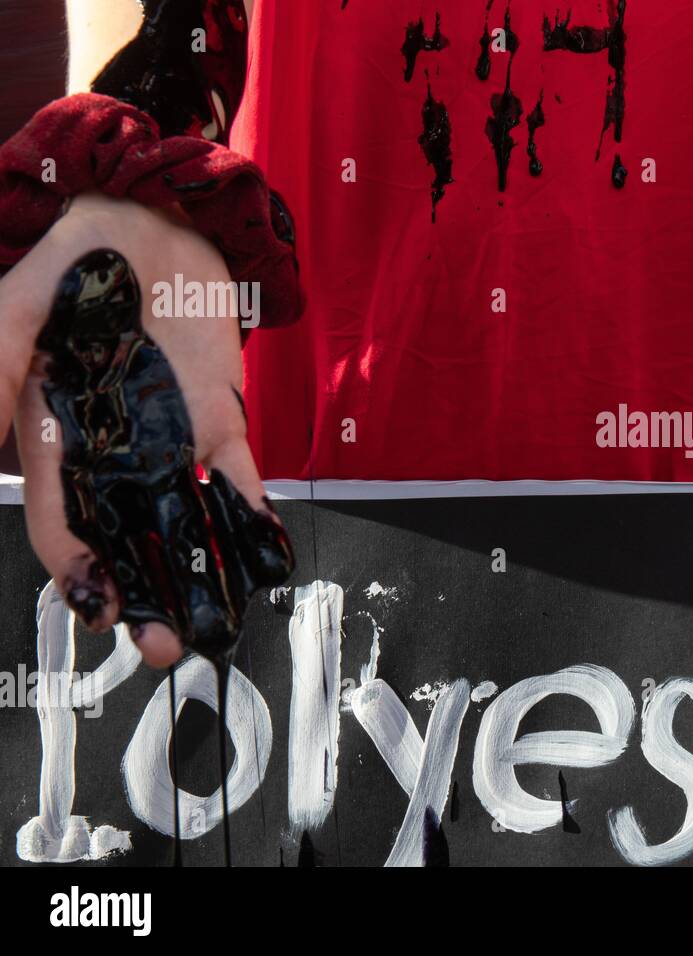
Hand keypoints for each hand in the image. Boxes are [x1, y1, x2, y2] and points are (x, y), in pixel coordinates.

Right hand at [0, 194, 291, 667]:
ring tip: (218, 624)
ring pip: (185, 525)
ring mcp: (170, 445)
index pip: (64, 523)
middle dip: (146, 596)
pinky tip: (269, 561)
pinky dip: (255, 519)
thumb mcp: (11, 318)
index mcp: (56, 442)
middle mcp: (114, 457)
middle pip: (129, 543)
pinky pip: (239, 480)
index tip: (100, 610)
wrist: (150, 223)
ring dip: (201, 575)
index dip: (80, 570)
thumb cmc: (72, 267)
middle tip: (165, 646)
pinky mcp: (221, 424)